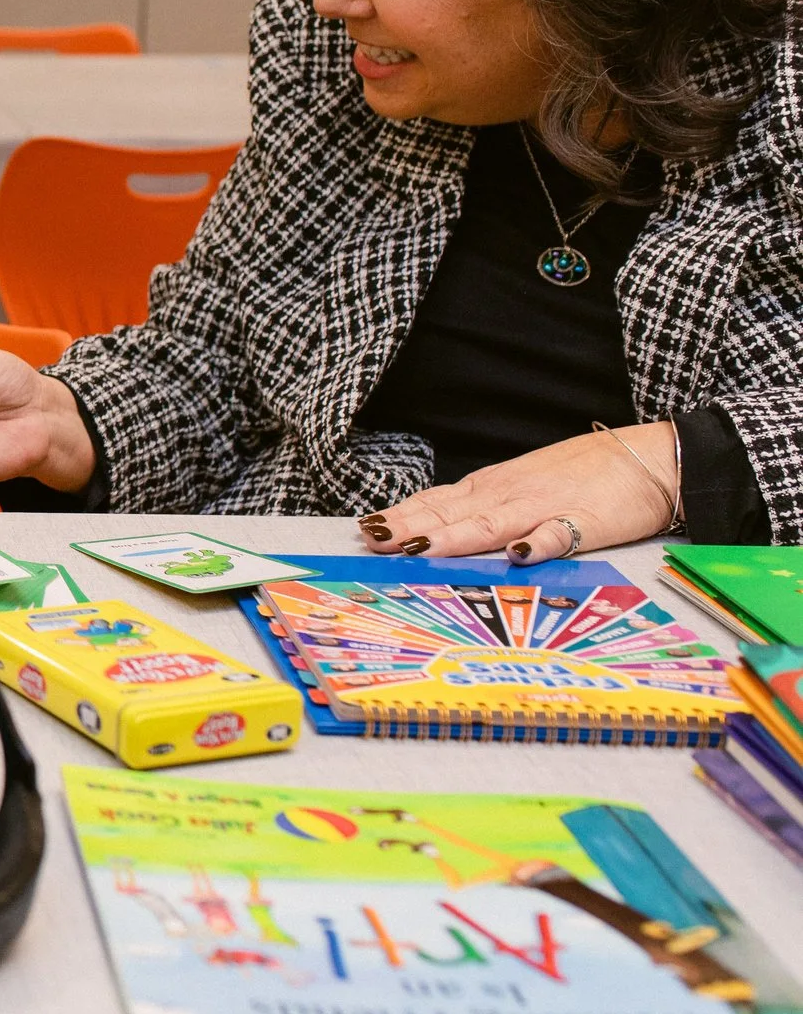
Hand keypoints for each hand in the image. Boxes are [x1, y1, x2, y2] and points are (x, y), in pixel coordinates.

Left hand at [358, 422, 678, 563]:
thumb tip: (436, 529)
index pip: (436, 502)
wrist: (648, 459)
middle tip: (373, 540)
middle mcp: (509, 496)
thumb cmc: (583, 475)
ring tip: (418, 547)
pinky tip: (518, 554)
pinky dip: (538, 543)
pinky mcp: (585, 523)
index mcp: (493, 488)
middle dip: (409, 527)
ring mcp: (545, 508)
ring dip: (453, 536)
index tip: (365, 528)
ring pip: (491, 524)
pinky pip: (559, 535)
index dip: (400, 515)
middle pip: (451, 514)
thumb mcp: (522, 486)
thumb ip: (483, 510)